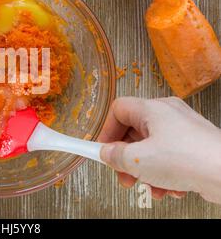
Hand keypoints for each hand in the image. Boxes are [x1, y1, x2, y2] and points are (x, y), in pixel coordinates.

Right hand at [99, 97, 220, 202]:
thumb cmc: (189, 158)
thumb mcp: (138, 160)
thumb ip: (116, 156)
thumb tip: (107, 153)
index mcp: (152, 108)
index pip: (118, 110)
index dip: (107, 131)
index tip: (102, 150)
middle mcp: (168, 114)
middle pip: (134, 132)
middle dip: (127, 158)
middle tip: (123, 174)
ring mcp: (183, 130)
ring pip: (151, 148)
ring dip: (145, 171)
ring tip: (149, 186)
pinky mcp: (194, 146)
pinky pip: (169, 157)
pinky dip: (164, 174)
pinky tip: (168, 188)